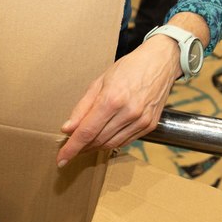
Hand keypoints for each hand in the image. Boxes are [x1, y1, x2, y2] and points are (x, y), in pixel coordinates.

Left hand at [57, 12, 209, 167]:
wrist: (161, 61)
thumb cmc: (128, 68)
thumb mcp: (99, 82)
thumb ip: (82, 108)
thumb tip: (67, 129)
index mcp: (112, 99)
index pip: (86, 132)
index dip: (71, 148)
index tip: (61, 159)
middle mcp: (128, 113)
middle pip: (97, 140)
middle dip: (81, 147)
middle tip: (70, 148)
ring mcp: (141, 121)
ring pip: (111, 145)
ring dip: (95, 147)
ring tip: (84, 144)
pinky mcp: (149, 125)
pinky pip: (125, 142)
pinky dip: (111, 143)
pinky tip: (103, 139)